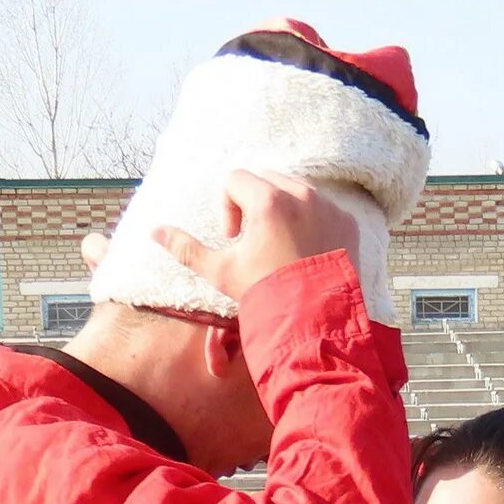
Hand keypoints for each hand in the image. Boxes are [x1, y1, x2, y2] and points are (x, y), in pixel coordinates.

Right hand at [155, 169, 360, 302]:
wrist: (313, 324)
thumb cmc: (264, 296)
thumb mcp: (220, 272)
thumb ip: (186, 248)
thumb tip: (154, 231)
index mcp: (268, 199)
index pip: (235, 179)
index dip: (227, 208)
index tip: (234, 239)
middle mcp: (302, 194)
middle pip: (266, 179)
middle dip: (254, 205)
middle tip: (254, 243)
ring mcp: (329, 207)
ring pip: (296, 190)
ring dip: (282, 210)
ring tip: (279, 248)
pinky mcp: (349, 223)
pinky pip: (324, 208)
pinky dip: (311, 222)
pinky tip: (305, 254)